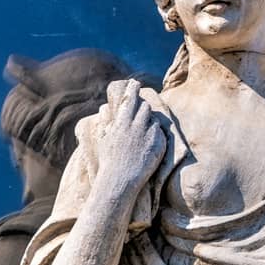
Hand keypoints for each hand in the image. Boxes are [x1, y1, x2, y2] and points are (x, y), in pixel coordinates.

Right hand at [94, 79, 165, 201]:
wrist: (120, 181)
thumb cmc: (108, 163)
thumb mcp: (104, 140)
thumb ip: (109, 126)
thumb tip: (108, 115)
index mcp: (121, 123)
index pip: (129, 99)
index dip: (132, 89)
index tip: (135, 83)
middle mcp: (136, 126)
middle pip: (145, 107)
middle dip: (144, 107)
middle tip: (142, 109)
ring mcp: (148, 135)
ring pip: (153, 119)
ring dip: (149, 121)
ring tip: (145, 128)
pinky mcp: (158, 144)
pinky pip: (160, 133)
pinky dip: (155, 134)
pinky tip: (150, 142)